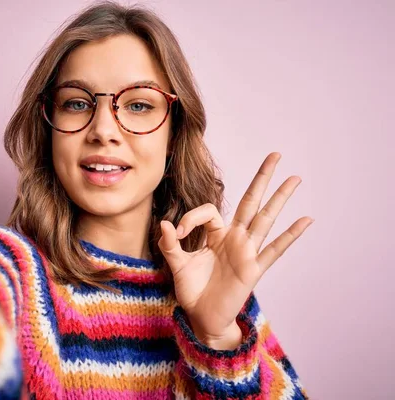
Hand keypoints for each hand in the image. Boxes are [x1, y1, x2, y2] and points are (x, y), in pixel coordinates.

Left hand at [159, 153, 312, 349]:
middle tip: (275, 155)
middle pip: (250, 202)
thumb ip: (170, 244)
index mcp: (216, 234)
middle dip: (262, 178)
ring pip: (265, 219)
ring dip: (280, 198)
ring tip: (295, 178)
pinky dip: (290, 235)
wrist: (202, 317)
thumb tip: (166, 223)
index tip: (177, 232)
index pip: (209, 211)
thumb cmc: (192, 290)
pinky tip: (306, 220)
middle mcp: (234, 238)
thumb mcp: (176, 264)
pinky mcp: (253, 269)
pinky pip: (275, 250)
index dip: (191, 218)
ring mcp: (247, 252)